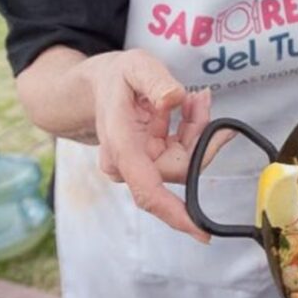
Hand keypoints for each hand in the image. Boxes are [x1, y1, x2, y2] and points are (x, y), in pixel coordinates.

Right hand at [81, 49, 221, 240]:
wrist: (96, 86)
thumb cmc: (115, 77)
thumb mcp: (135, 65)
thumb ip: (155, 80)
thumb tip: (175, 98)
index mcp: (120, 146)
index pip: (148, 190)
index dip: (175, 213)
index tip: (201, 232)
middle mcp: (128, 163)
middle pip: (180, 166)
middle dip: (199, 134)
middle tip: (200, 98)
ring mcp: (139, 165)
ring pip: (185, 158)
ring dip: (197, 128)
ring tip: (194, 97)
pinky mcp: (150, 161)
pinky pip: (182, 152)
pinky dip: (192, 129)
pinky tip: (190, 105)